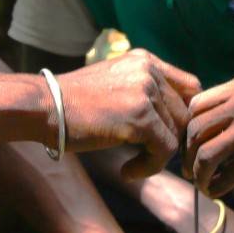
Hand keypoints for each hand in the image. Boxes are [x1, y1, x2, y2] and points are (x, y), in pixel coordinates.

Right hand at [60, 50, 198, 180]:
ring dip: (156, 156)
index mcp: (145, 61)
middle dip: (171, 139)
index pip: (189, 86)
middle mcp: (149, 70)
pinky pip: (165, 150)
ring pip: (175, 133)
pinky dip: (150, 166)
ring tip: (132, 165)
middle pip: (184, 113)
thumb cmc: (72, 103)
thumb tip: (173, 120)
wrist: (44, 107)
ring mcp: (145, 92)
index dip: (185, 114)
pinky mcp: (141, 118)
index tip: (169, 135)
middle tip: (149, 157)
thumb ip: (143, 92)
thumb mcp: (113, 84)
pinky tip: (128, 171)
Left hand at [186, 73, 233, 196]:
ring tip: (202, 183)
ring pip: (204, 152)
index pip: (197, 104)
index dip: (188, 127)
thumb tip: (212, 130)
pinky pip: (225, 174)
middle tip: (190, 169)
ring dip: (197, 173)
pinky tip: (218, 191)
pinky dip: (216, 186)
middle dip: (187, 152)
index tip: (192, 144)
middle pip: (194, 128)